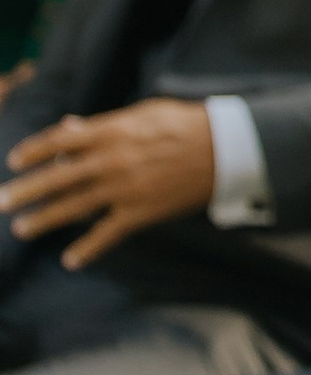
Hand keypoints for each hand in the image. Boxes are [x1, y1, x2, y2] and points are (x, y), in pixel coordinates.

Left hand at [1, 101, 216, 268]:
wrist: (224, 149)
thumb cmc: (184, 125)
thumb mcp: (143, 114)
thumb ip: (104, 124)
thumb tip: (68, 128)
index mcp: (113, 131)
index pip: (62, 140)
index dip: (34, 151)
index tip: (13, 161)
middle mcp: (113, 160)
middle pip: (59, 177)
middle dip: (26, 190)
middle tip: (2, 201)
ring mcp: (126, 188)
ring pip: (74, 207)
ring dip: (44, 219)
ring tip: (20, 228)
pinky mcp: (142, 212)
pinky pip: (107, 233)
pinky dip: (87, 249)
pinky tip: (69, 260)